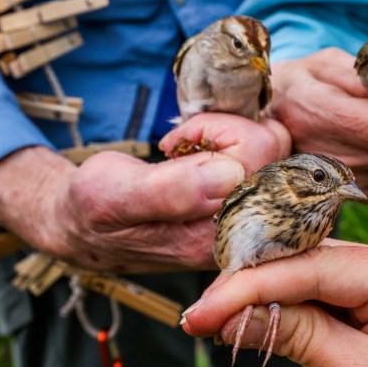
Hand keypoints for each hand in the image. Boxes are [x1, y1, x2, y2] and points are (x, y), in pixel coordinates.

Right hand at [0, 114, 289, 271]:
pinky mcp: (245, 202)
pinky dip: (234, 140)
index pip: (257, 161)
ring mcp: (247, 216)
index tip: (178, 143)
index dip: (219, 134)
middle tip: (184, 144)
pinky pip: (263, 153)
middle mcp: (242, 230)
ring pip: (274, 148)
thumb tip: (229, 174)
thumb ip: (169, 191)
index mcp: (217, 235)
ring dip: (232, 134)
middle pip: (275, 152)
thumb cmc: (96, 209)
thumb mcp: (113, 197)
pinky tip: (201, 154)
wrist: (93, 224)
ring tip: (191, 149)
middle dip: (228, 131)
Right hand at [181, 243, 367, 366]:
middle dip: (259, 286)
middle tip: (206, 311)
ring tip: (224, 317)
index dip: (255, 284)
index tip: (205, 308)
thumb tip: (235, 313)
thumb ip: (301, 336)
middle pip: (319, 263)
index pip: (321, 265)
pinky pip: (337, 298)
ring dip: (273, 298)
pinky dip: (298, 310)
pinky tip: (264, 317)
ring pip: (322, 279)